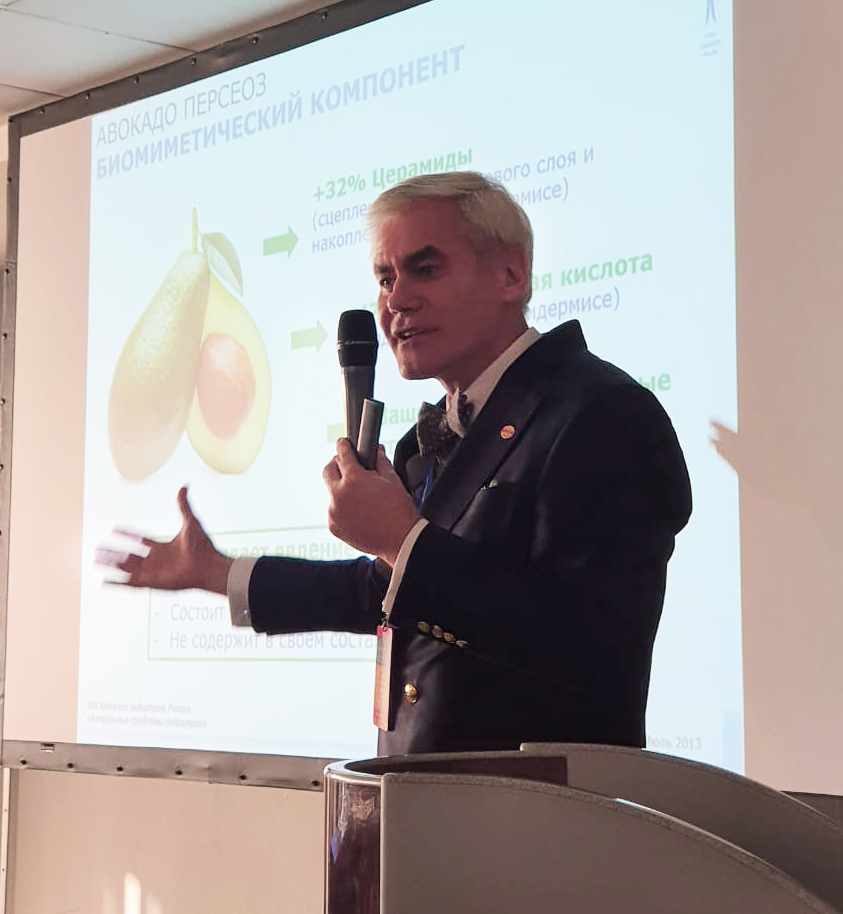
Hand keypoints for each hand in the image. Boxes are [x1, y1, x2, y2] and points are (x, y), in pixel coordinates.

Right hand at [95, 487, 231, 593]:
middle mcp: (157, 560)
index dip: (128, 534)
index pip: (141, 539)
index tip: (114, 529)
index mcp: (164, 547)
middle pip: (129, 556)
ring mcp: (153, 573)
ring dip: (110, 565)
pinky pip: (129, 584)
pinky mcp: (151, 583)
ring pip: (126, 569)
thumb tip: (184, 486)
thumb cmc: (203, 547)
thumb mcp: (190, 522)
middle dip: (113, 553)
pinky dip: (116, 584)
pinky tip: (103, 582)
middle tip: (98, 549)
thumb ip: (183, 505)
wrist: (208, 566)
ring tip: (94, 561)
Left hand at [323, 440, 420, 566]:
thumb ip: (379, 461)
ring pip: (332, 493)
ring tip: (359, 497)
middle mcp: (339, 494)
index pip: (342, 454)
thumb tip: (375, 450)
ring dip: (341, 490)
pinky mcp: (333, 526)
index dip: (343, 446)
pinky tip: (359, 512)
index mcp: (354, 479)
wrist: (401, 540)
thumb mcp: (392, 479)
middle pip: (328, 471)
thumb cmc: (399, 510)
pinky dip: (343, 509)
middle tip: (347, 467)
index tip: (343, 443)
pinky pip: (334, 511)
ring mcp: (334, 512)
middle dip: (336, 466)